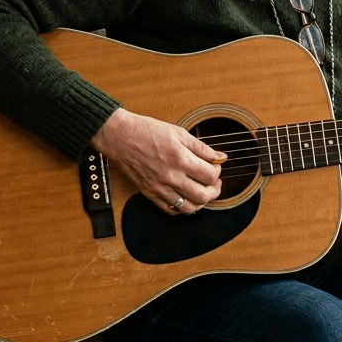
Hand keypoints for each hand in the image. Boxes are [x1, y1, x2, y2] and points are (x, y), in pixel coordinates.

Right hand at [91, 108, 225, 214]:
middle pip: (203, 195)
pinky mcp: (150, 195)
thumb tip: (220, 157)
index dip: (217, 170)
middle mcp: (171, 177)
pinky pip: (171, 210)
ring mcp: (160, 189)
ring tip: (203, 191)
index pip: (210, 175)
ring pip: (189, 208)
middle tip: (215, 182)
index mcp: (181, 159)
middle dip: (215, 189)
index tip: (215, 165)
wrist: (121, 137)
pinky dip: (183, 208)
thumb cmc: (148, 131)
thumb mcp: (179, 133)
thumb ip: (202, 148)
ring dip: (201, 202)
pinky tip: (186, 197)